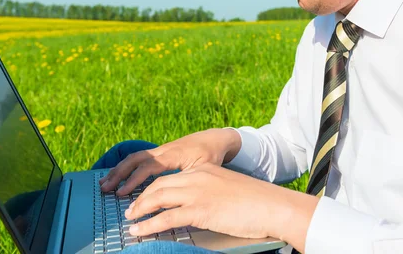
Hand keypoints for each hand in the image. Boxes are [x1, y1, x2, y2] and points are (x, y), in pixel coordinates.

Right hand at [100, 128, 241, 194]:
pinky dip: (127, 166)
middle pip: (135, 159)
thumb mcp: (203, 168)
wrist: (215, 139)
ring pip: (135, 157)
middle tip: (105, 188)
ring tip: (105, 183)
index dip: (134, 180)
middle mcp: (163, 150)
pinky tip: (117, 176)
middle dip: (119, 173)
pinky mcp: (161, 152)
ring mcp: (161, 150)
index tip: (123, 193)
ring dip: (119, 170)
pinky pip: (140, 158)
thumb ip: (187, 179)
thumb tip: (174, 192)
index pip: (148, 167)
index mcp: (173, 154)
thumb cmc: (211, 155)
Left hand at [124, 163, 317, 252]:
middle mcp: (198, 177)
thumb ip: (211, 193)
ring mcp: (198, 192)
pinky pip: (166, 218)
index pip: (170, 177)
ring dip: (140, 210)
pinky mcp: (200, 210)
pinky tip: (138, 231)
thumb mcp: (228, 190)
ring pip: (158, 198)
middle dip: (141, 198)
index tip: (143, 197)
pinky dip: (148, 225)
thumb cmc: (256, 202)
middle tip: (130, 210)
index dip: (153, 188)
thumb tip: (199, 208)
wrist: (272, 205)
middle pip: (159, 185)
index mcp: (205, 170)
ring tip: (130, 220)